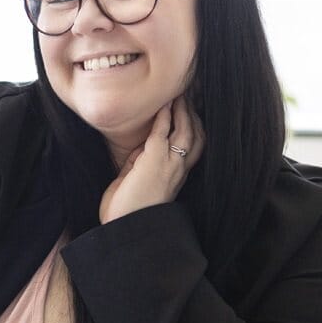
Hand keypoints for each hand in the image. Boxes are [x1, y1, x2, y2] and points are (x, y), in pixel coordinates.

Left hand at [99, 95, 204, 223]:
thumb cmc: (126, 209)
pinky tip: (164, 104)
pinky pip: (162, 131)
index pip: (193, 147)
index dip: (193, 128)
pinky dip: (164, 116)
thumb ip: (141, 163)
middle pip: (197, 136)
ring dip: (183, 111)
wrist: (124, 226)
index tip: (189, 112)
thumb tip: (141, 146)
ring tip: (180, 95)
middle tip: (190, 96)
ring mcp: (169, 164)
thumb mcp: (136, 181)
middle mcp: (178, 169)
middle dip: (194, 114)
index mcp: (176, 176)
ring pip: (186, 130)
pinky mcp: (153, 160)